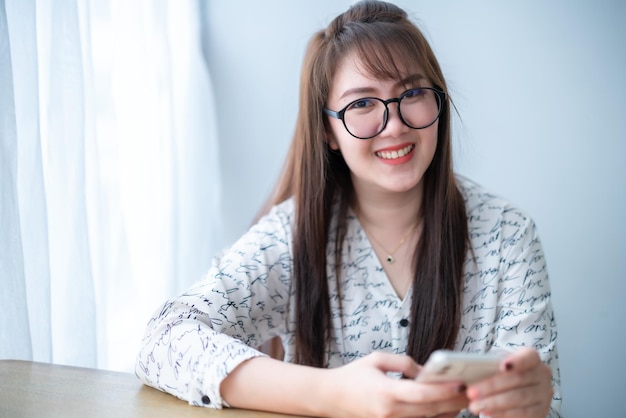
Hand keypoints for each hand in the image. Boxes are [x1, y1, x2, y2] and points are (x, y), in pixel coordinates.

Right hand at [323, 351, 468, 417]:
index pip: (420, 394)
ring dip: (448, 412)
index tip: (461, 382)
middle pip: (429, 410)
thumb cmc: (353, 376)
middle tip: (472, 391)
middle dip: (453, 401)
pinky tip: (446, 410)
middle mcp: (390, 413)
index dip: (443, 390)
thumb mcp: (376, 359)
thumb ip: (404, 363)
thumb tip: (426, 371)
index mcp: (385, 392)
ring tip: (464, 400)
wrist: (330, 397)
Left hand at [466, 347, 552, 417]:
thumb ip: (488, 366)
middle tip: (471, 393)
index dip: (517, 361)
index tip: (502, 366)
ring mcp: (544, 394)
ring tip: (475, 406)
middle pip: (518, 380)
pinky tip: (489, 413)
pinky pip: (522, 414)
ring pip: (519, 398)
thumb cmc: (503, 373)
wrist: (516, 387)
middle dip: (492, 387)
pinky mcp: (541, 411)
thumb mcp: (498, 364)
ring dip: (494, 403)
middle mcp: (542, 375)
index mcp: (532, 358)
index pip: (529, 357)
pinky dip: (503, 414)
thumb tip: (467, 375)